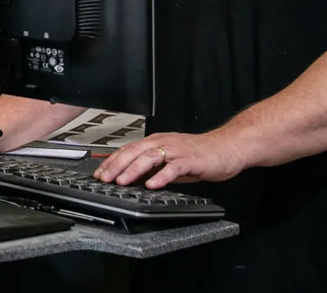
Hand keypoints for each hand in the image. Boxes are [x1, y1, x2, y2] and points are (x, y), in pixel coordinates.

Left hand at [93, 132, 245, 189]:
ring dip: (133, 169)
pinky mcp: (191, 160)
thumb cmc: (199, 155)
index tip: (99, 174)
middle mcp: (163, 143)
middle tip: (104, 179)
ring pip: (150, 157)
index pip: (128, 150)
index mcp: (156, 142)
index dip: (111, 161)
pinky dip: (161, 176)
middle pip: (134, 152)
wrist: (227, 148)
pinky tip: (152, 184)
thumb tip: (131, 178)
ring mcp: (177, 150)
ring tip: (122, 181)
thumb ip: (152, 167)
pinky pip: (173, 167)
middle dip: (116, 166)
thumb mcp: (169, 161)